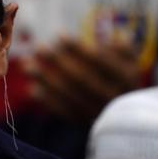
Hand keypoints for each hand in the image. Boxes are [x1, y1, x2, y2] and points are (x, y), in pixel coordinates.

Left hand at [19, 36, 140, 122]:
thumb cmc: (122, 75)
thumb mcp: (130, 60)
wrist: (127, 113)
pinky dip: (48, 101)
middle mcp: (113, 97)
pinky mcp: (86, 123)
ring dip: (45, 80)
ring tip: (27, 66)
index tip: (59, 35)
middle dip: (57, 62)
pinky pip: (64, 112)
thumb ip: (122, 48)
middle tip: (38, 47)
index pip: (99, 61)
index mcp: (127, 78)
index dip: (77, 48)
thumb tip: (113, 37)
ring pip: (69, 96)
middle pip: (81, 78)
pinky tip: (32, 89)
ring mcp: (99, 112)